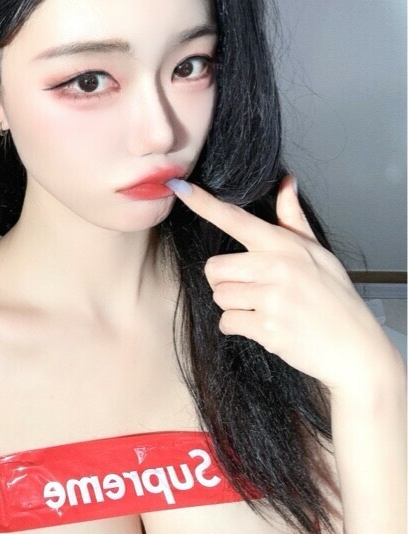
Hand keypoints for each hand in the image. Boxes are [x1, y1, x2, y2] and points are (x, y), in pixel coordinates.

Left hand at [165, 174, 395, 394]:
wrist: (355, 349)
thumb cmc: (336, 299)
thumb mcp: (320, 254)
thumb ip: (294, 221)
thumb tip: (286, 184)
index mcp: (285, 246)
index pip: (236, 219)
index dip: (204, 203)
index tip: (180, 188)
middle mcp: (277, 267)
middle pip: (215, 267)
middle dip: (226, 282)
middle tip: (254, 291)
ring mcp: (273, 298)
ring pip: (219, 296)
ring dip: (234, 307)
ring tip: (265, 310)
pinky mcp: (268, 328)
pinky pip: (228, 323)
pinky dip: (240, 328)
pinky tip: (266, 328)